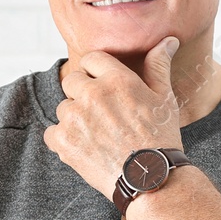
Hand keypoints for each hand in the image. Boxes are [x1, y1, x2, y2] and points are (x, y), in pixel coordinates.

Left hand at [44, 38, 182, 197]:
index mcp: (117, 79)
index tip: (103, 87)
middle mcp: (93, 94)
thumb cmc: (161, 138)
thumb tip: (168, 40)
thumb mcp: (164, 98)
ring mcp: (76, 117)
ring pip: (64, 108)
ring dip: (75, 118)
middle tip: (102, 115)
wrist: (150, 179)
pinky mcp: (64, 140)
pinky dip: (64, 140)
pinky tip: (85, 147)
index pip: (91, 59)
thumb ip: (158, 65)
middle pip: (72, 81)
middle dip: (83, 94)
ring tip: (98, 135)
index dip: (96, 72)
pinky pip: (52, 132)